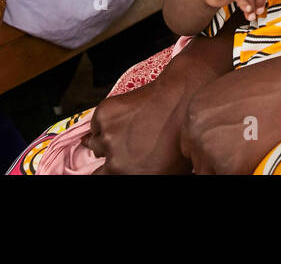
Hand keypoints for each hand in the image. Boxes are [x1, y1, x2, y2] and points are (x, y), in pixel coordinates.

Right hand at [85, 55, 194, 174]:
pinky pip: (97, 122)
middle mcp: (115, 160)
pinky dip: (107, 120)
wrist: (185, 102)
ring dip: (109, 136)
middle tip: (125, 145)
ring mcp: (108, 135)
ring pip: (95, 141)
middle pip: (99, 161)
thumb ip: (146, 174)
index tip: (113, 165)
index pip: (101, 178)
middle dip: (110, 154)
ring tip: (129, 128)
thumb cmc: (183, 138)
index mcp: (126, 175)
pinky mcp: (104, 113)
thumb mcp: (168, 172)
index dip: (109, 170)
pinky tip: (126, 116)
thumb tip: (142, 171)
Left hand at [182, 56, 280, 174]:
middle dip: (218, 160)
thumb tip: (218, 135)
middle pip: (199, 162)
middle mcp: (195, 130)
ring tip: (253, 149)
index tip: (229, 146)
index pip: (191, 144)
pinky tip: (259, 154)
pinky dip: (245, 170)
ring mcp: (210, 149)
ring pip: (212, 173)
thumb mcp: (232, 91)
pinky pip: (231, 177)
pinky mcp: (229, 167)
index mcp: (195, 110)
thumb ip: (216, 115)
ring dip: (230, 167)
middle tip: (243, 149)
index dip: (211, 148)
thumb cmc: (272, 85)